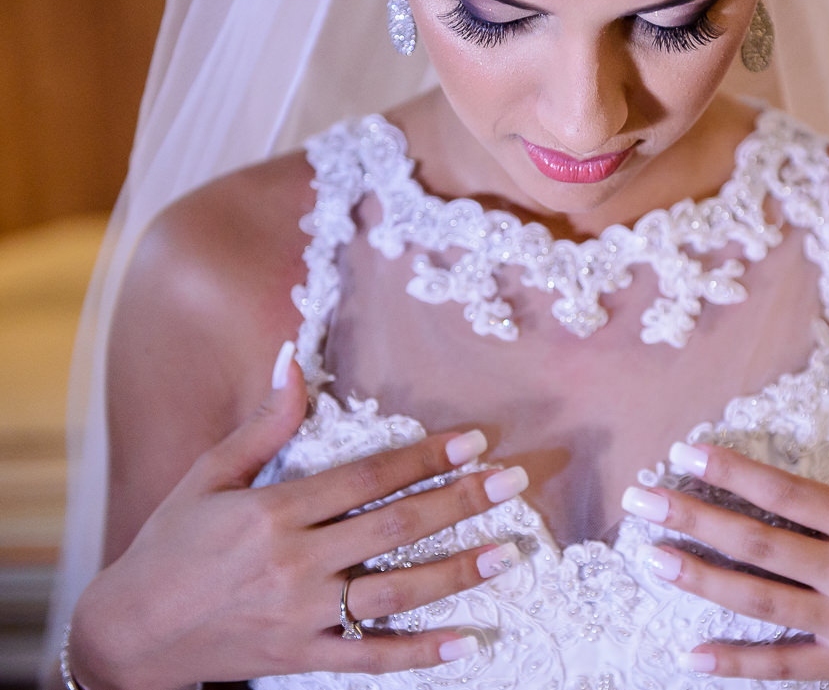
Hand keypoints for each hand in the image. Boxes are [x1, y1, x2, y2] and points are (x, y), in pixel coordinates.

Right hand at [69, 343, 526, 688]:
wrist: (128, 633)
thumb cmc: (170, 545)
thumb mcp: (209, 476)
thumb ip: (262, 423)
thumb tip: (292, 357)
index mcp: (274, 510)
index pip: (367, 477)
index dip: (424, 457)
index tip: (474, 441)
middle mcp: (295, 561)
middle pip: (394, 527)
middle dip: (460, 502)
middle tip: (513, 483)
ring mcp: (301, 613)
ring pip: (394, 592)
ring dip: (456, 572)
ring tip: (507, 552)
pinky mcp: (302, 655)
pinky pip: (372, 657)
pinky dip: (421, 652)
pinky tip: (469, 640)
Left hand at [622, 347, 828, 689]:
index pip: (785, 491)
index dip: (730, 470)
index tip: (684, 452)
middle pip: (757, 542)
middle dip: (693, 518)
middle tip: (640, 501)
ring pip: (759, 598)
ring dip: (699, 578)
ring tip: (651, 557)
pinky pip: (783, 664)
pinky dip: (736, 663)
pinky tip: (691, 654)